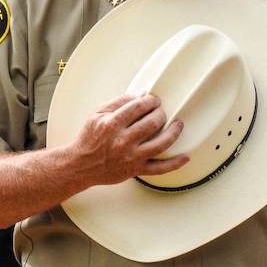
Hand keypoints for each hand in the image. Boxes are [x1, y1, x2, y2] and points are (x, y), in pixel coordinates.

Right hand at [70, 92, 188, 186]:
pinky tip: (185, 156)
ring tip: (179, 125)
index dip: (151, 100)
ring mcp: (131, 157)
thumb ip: (119, 102)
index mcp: (112, 124)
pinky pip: (160, 169)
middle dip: (161, 113)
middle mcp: (123, 141)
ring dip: (174, 132)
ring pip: (160, 143)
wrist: (80, 164)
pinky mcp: (135, 170)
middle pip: (152, 122)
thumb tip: (141, 95)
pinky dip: (175, 163)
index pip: (139, 106)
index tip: (154, 100)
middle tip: (161, 111)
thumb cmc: (89, 138)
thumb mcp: (98, 113)